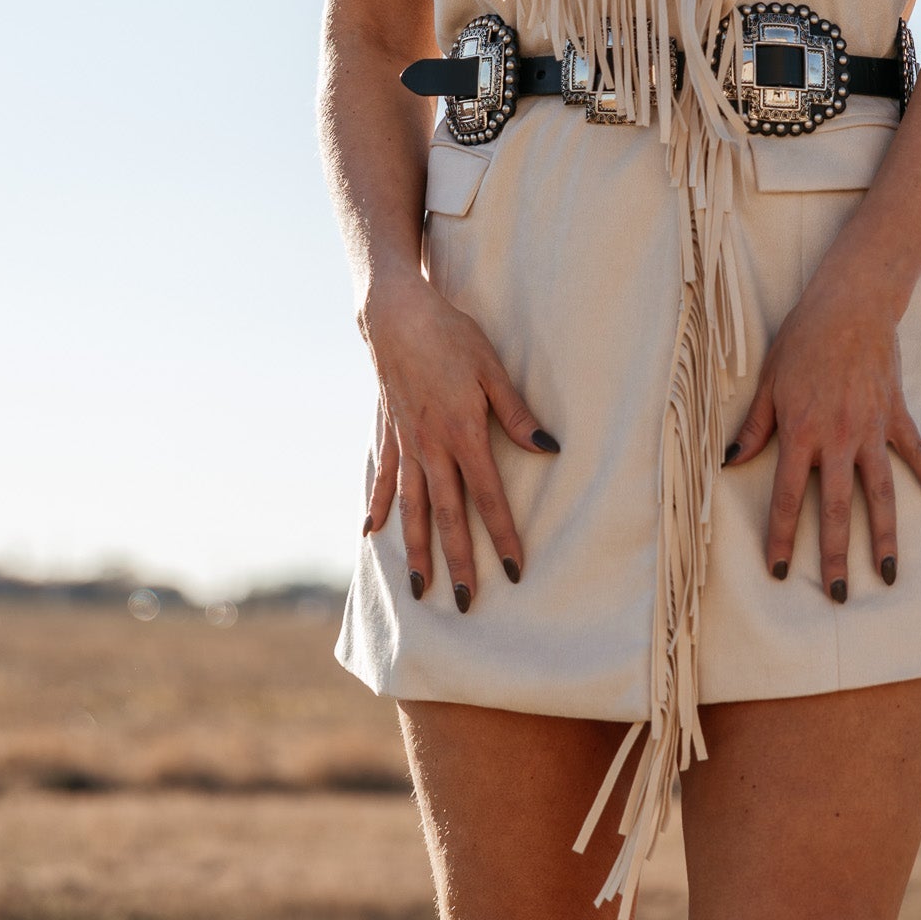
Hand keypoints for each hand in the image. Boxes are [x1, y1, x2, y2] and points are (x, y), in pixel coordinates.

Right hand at [358, 266, 560, 609]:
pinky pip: (385, 479)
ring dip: (415, 550)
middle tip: (467, 604)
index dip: (502, 536)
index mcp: (462, 434)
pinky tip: (371, 534)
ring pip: (411, 509)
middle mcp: (430, 448)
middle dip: (458, 562)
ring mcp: (405, 444)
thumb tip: (549, 449)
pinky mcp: (388, 432)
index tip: (513, 571)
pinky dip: (378, 508)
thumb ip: (517, 413)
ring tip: (420, 589)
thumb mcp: (491, 369)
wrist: (395, 315)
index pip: (488, 498)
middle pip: (447, 516)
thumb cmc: (450, 335)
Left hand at [721, 264, 920, 598]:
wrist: (850, 304)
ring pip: (880, 494)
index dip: (781, 537)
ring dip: (884, 536)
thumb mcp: (769, 381)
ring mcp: (873, 430)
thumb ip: (754, 427)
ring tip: (887, 575)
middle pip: (835, 508)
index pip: (787, 497)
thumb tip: (730, 461)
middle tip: (838, 595)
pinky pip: (918, 455)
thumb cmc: (803, 340)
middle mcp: (838, 439)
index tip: (779, 571)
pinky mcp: (897, 416)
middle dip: (834, 555)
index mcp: (801, 432)